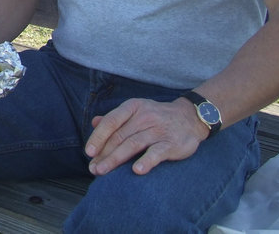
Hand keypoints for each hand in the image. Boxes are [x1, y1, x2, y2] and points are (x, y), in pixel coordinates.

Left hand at [85, 97, 207, 175]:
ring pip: (133, 144)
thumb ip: (115, 118)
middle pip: (119, 136)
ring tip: (103, 171)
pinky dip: (147, 161)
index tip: (88, 152)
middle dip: (103, 154)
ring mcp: (158, 129)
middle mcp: (144, 117)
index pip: (111, 122)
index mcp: (132, 107)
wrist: (190, 117)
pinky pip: (157, 152)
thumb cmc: (156, 117)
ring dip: (116, 159)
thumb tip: (94, 122)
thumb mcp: (135, 111)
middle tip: (93, 169)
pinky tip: (137, 170)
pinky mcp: (172, 143)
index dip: (98, 137)